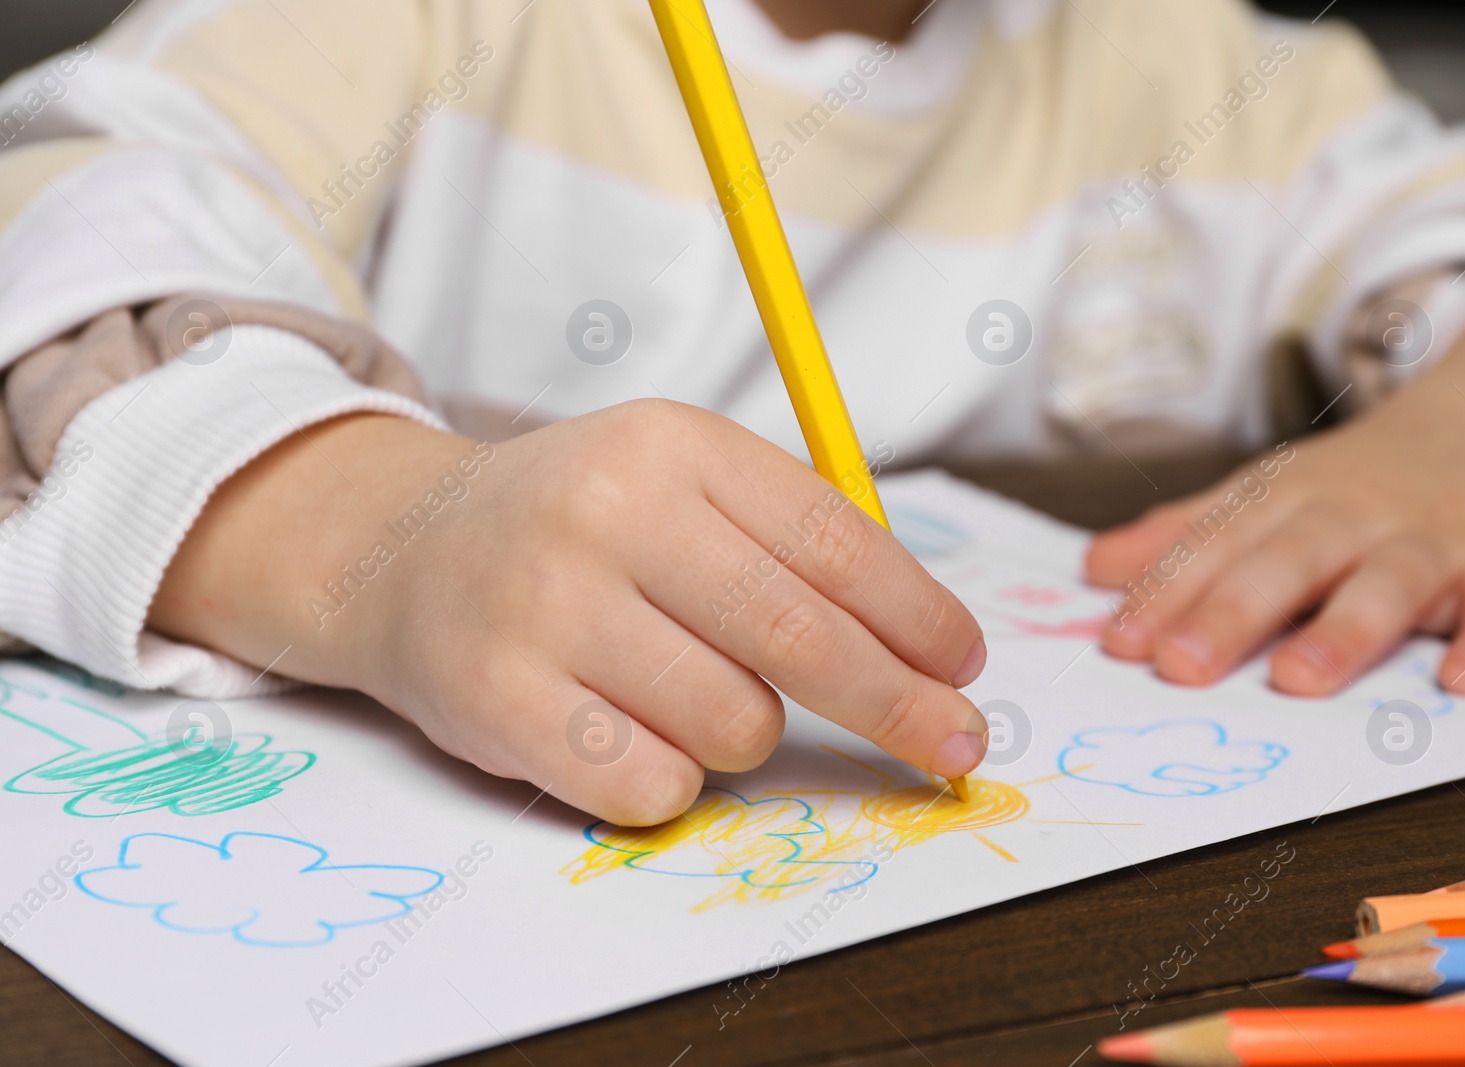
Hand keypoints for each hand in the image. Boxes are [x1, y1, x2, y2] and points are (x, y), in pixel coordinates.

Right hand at [151, 400, 987, 823]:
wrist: (405, 551)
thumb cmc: (578, 526)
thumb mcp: (680, 482)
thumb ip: (792, 540)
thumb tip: (929, 645)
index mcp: (672, 446)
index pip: (832, 541)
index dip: (918, 617)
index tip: (965, 667)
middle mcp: (607, 516)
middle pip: (801, 640)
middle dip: (901, 708)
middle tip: (956, 747)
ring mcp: (545, 611)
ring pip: (734, 725)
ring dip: (745, 731)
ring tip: (689, 689)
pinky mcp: (500, 705)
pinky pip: (652, 786)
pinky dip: (669, 777)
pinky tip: (627, 727)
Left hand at [1086, 281, 1464, 696]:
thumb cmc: (1353, 483)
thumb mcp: (1262, 494)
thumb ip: (1182, 536)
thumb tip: (1092, 571)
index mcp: (1282, 500)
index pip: (1214, 547)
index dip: (1165, 593)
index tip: (1119, 642)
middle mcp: (1350, 517)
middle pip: (1286, 563)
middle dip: (1232, 613)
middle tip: (1181, 665)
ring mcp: (1428, 541)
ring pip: (1384, 583)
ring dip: (1343, 632)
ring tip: (1299, 681)